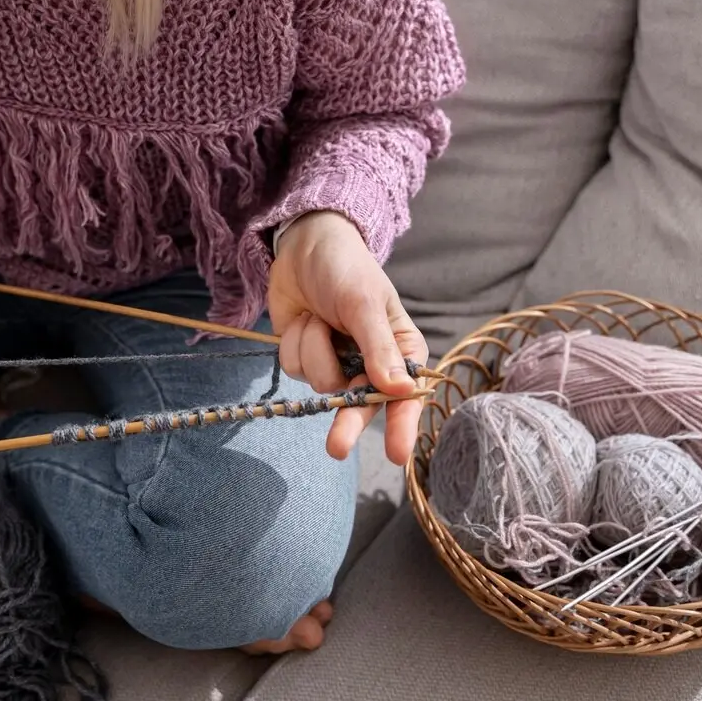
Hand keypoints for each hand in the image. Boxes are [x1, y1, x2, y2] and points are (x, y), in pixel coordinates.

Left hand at [268, 211, 427, 464]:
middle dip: (347, 423)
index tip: (397, 454)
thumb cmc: (346, 268)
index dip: (403, 425)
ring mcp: (337, 365)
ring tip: (318, 317)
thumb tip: (399, 388)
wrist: (304, 246)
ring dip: (313, 349)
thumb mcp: (364, 303)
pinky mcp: (307, 361)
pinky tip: (303, 321)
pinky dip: (295, 344)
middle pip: (361, 406)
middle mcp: (373, 364)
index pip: (406, 394)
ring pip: (321, 384)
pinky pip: (296, 370)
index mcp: (402, 350)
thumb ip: (379, 347)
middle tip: (336, 448)